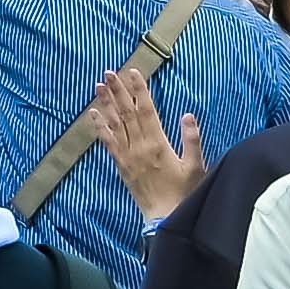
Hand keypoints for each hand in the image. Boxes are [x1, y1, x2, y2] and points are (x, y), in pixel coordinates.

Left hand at [94, 62, 214, 222]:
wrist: (166, 216)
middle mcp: (140, 145)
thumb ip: (192, 140)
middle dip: (118, 90)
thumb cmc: (186, 193)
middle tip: (109, 72)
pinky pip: (107, 141)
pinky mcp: (120, 164)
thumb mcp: (196, 166)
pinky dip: (100, 126)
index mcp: (159, 143)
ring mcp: (128, 154)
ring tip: (98, 85)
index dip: (140, 90)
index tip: (133, 72)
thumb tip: (188, 115)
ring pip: (115, 123)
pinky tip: (93, 113)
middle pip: (127, 112)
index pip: (147, 110)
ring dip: (106, 103)